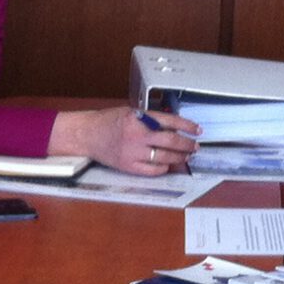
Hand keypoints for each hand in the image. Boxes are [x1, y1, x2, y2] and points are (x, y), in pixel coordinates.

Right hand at [52, 105, 199, 177]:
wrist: (86, 134)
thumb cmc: (107, 121)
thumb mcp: (130, 112)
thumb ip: (150, 119)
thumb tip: (173, 126)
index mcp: (138, 118)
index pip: (170, 121)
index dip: (187, 126)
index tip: (197, 130)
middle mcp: (137, 135)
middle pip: (171, 141)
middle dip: (187, 144)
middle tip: (195, 146)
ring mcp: (132, 152)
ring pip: (164, 157)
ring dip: (179, 157)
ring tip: (186, 156)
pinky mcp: (128, 166)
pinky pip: (152, 170)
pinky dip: (163, 168)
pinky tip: (168, 164)